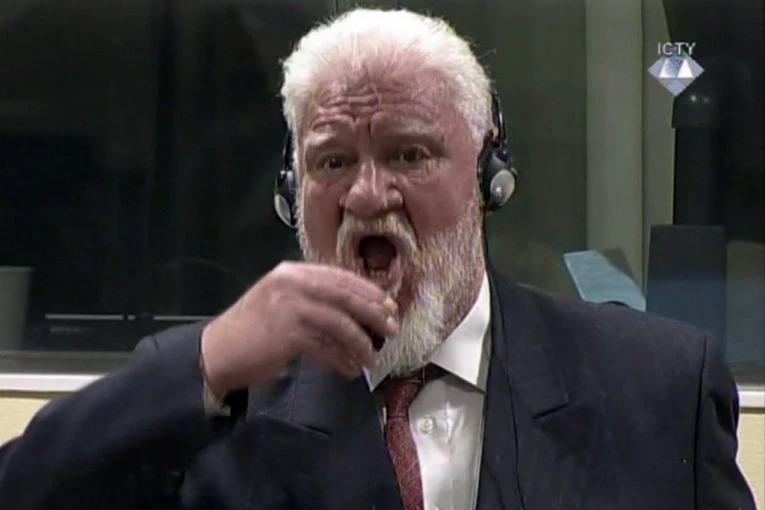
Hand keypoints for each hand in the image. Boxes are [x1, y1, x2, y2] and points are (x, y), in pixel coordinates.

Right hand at [200, 261, 398, 396]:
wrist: (217, 352)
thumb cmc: (255, 332)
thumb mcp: (284, 304)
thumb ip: (316, 301)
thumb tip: (360, 313)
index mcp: (294, 272)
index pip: (342, 277)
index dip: (370, 292)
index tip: (390, 307)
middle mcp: (292, 283)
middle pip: (346, 295)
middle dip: (374, 313)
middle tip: (392, 329)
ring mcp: (288, 306)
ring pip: (340, 322)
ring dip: (361, 343)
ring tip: (371, 359)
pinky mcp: (286, 333)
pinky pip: (326, 347)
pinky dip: (341, 360)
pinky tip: (349, 371)